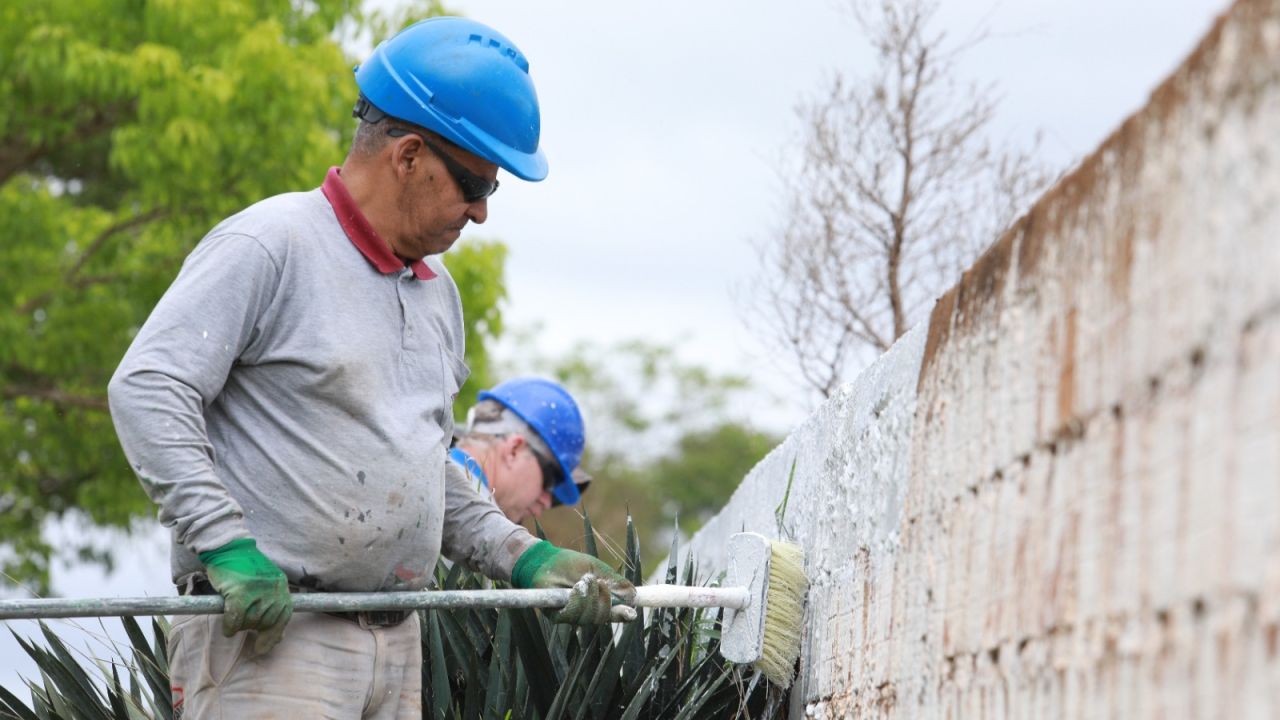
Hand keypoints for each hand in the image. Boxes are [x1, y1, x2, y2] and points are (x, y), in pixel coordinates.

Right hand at [198, 538, 292, 654]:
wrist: (228, 546)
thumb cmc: (244, 568)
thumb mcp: (266, 584)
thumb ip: (272, 606)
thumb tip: (278, 638)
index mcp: (281, 585)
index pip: (284, 616)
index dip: (274, 634)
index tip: (263, 647)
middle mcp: (272, 588)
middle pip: (266, 621)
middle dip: (254, 628)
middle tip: (243, 623)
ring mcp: (257, 590)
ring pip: (250, 621)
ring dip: (241, 626)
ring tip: (234, 619)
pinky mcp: (239, 591)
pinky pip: (235, 618)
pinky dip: (230, 626)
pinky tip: (227, 628)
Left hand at [511, 541, 636, 624]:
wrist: (545, 560)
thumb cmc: (570, 563)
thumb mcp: (596, 569)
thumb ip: (614, 581)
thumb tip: (633, 595)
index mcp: (598, 601)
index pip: (614, 613)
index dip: (623, 615)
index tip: (632, 613)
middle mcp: (586, 611)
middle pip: (604, 617)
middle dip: (606, 601)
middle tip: (599, 583)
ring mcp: (572, 616)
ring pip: (590, 617)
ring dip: (590, 598)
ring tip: (584, 580)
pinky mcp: (558, 616)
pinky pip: (574, 615)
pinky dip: (577, 601)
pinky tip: (575, 588)